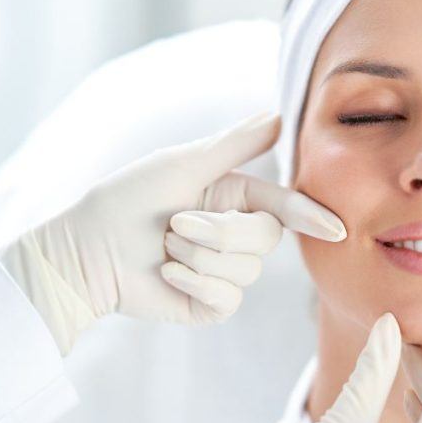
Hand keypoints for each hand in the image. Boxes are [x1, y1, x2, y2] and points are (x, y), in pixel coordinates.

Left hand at [0, 112, 345, 353]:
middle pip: (265, 239)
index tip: (336, 228)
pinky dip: (193, 283)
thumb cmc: (127, 199)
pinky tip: (166, 274)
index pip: (283, 206)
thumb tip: (279, 116)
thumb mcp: (183, 164)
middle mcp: (233, 235)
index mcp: (233, 197)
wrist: (85, 251)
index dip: (310, 216)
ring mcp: (222, 273)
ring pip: (246, 271)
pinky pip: (227, 299)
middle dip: (219, 232)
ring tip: (164, 248)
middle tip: (175, 223)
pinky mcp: (209, 305)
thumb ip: (234, 144)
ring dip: (198, 257)